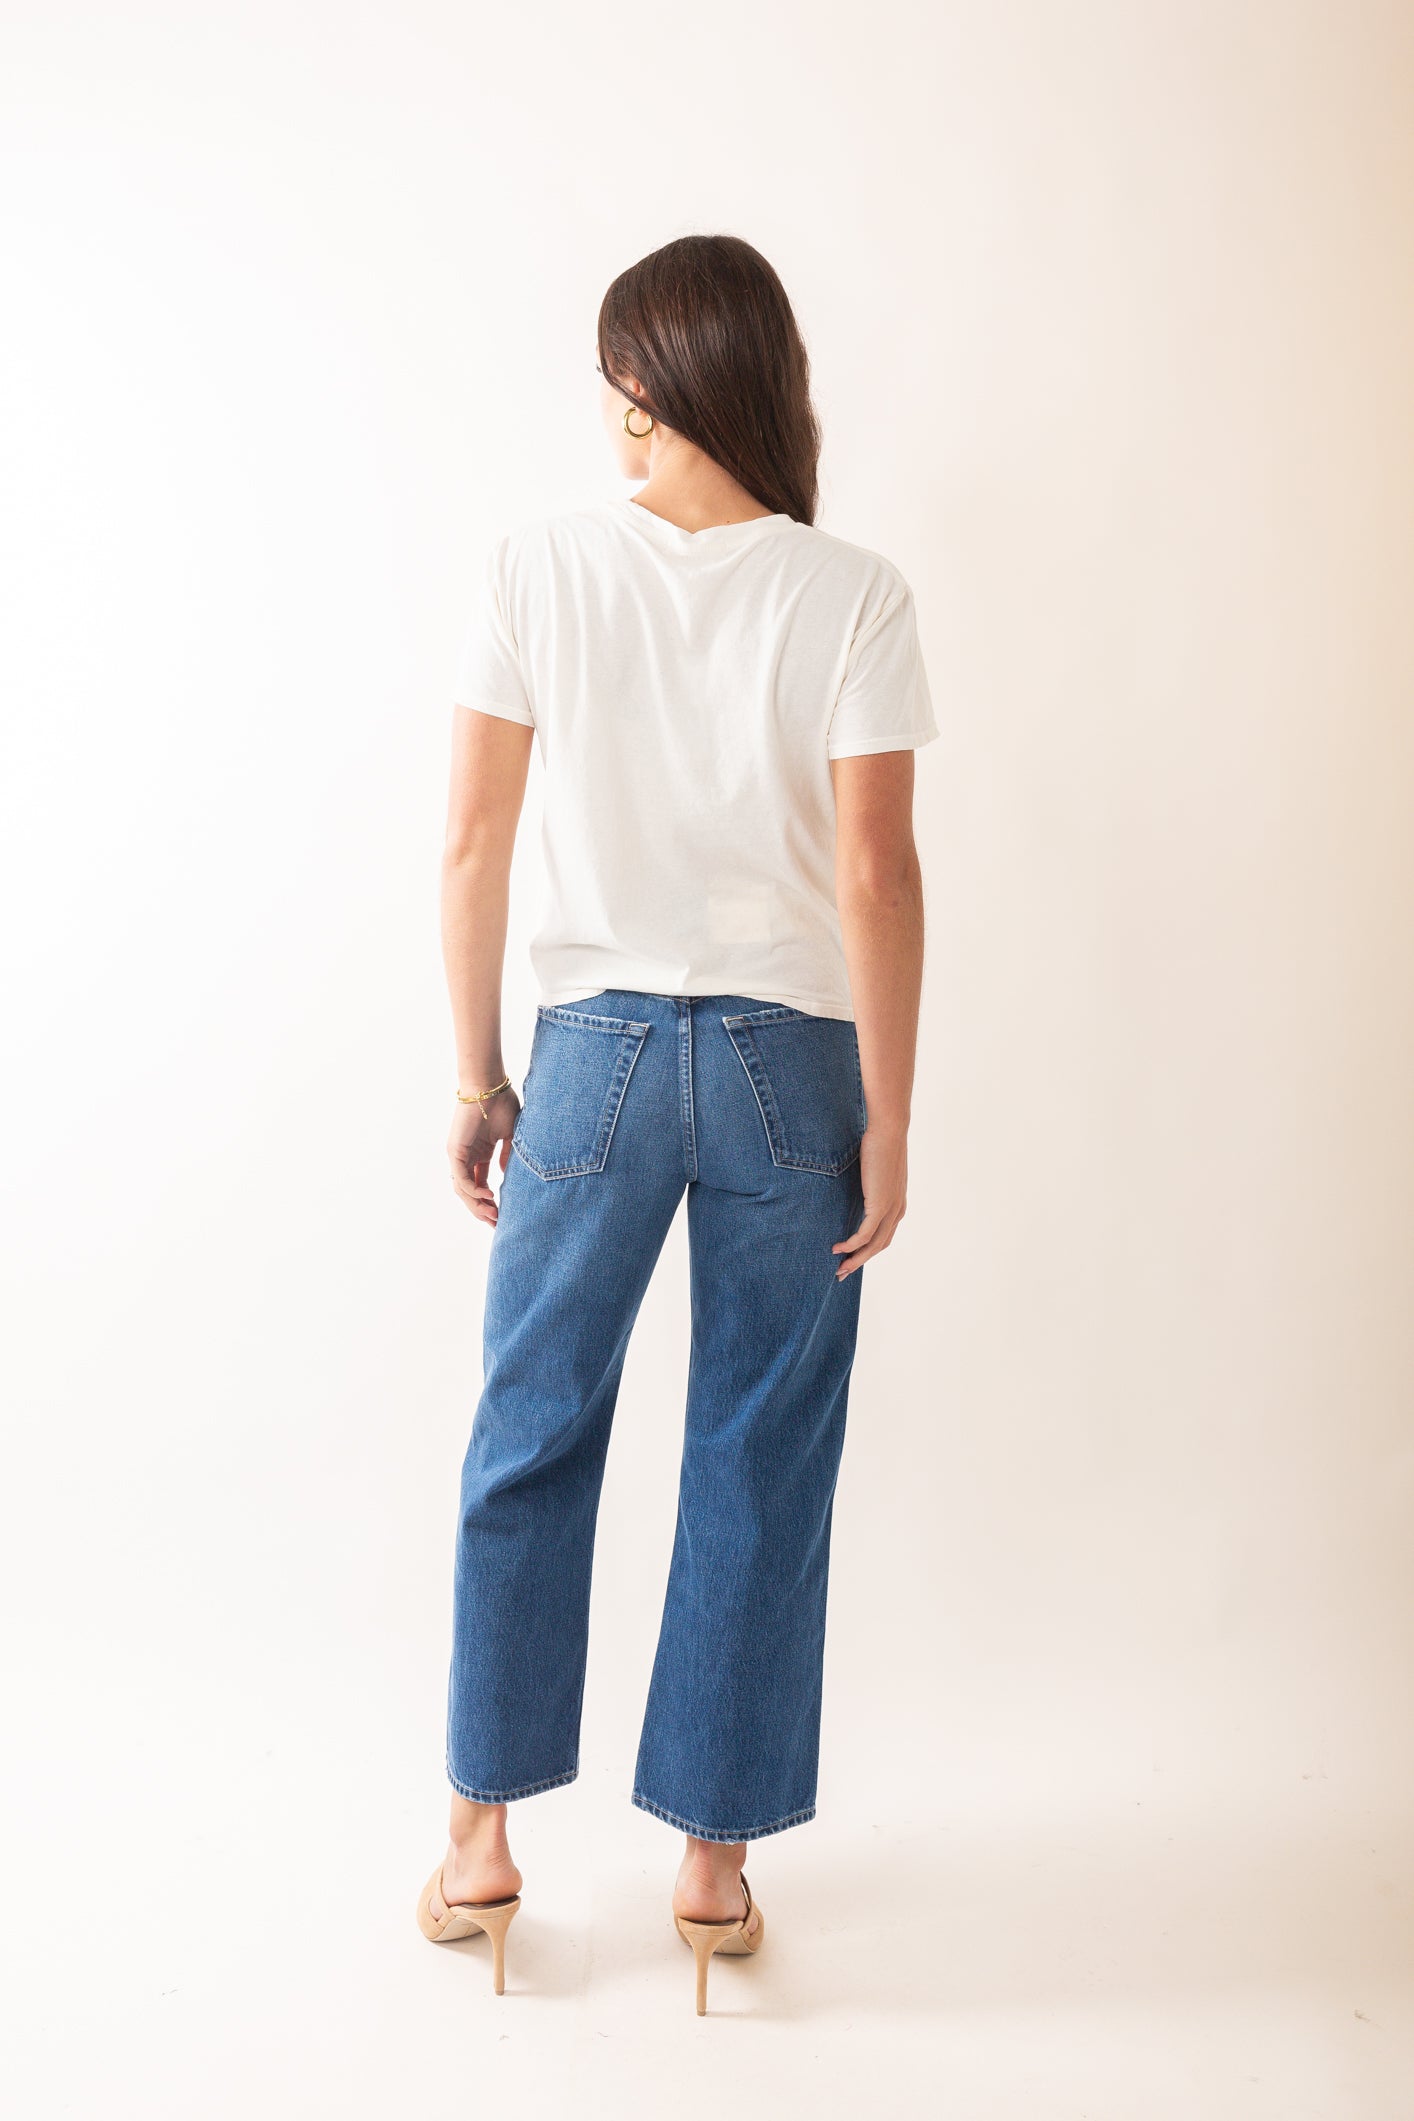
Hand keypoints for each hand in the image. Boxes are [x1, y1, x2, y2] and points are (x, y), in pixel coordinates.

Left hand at [447, 1089, 519, 1226]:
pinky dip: (473, 1191)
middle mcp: (467, 1157)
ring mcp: (460, 1155)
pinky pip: (461, 1179)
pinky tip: (487, 1196)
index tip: (503, 1215)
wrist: (490, 1086)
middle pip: (471, 1192)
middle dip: (483, 1210)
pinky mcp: (455, 1151)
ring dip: (477, 1205)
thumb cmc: (502, 1104)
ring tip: (493, 1215)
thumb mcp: (510, 1135)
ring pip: (463, 1190)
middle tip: (497, 1223)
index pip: (481, 1185)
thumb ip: (507, 1155)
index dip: (490, 1202)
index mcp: (480, 1154)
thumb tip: (505, 1173)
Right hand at [832, 1123, 907, 1280]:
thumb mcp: (875, 1170)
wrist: (889, 1131)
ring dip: (854, 1259)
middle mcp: (897, 1211)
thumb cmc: (880, 1143)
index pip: (883, 1237)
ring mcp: (890, 1210)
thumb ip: (870, 1184)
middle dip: (859, 1262)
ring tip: (838, 1268)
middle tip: (842, 1273)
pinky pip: (864, 1234)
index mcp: (898, 1205)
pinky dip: (851, 1245)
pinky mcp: (880, 1205)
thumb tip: (855, 1187)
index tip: (850, 1259)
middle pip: (878, 1247)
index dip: (867, 1251)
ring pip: (872, 1246)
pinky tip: (837, 1249)